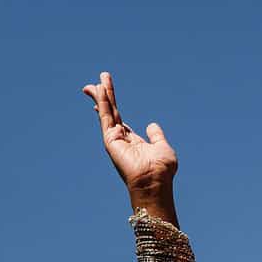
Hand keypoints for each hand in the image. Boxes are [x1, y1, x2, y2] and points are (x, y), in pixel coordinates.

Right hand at [82, 72, 177, 201]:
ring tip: (98, 79)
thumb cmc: (161, 170)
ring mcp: (114, 139)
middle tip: (100, 79)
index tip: (106, 94)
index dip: (112, 106)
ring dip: (102, 95)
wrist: (154, 181)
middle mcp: (121, 140)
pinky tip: (100, 90)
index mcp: (133, 141)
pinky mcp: (110, 140)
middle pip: (111, 112)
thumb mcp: (162, 147)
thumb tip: (152, 125)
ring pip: (107, 112)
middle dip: (105, 96)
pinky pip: (106, 116)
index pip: (119, 119)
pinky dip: (103, 102)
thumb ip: (157, 136)